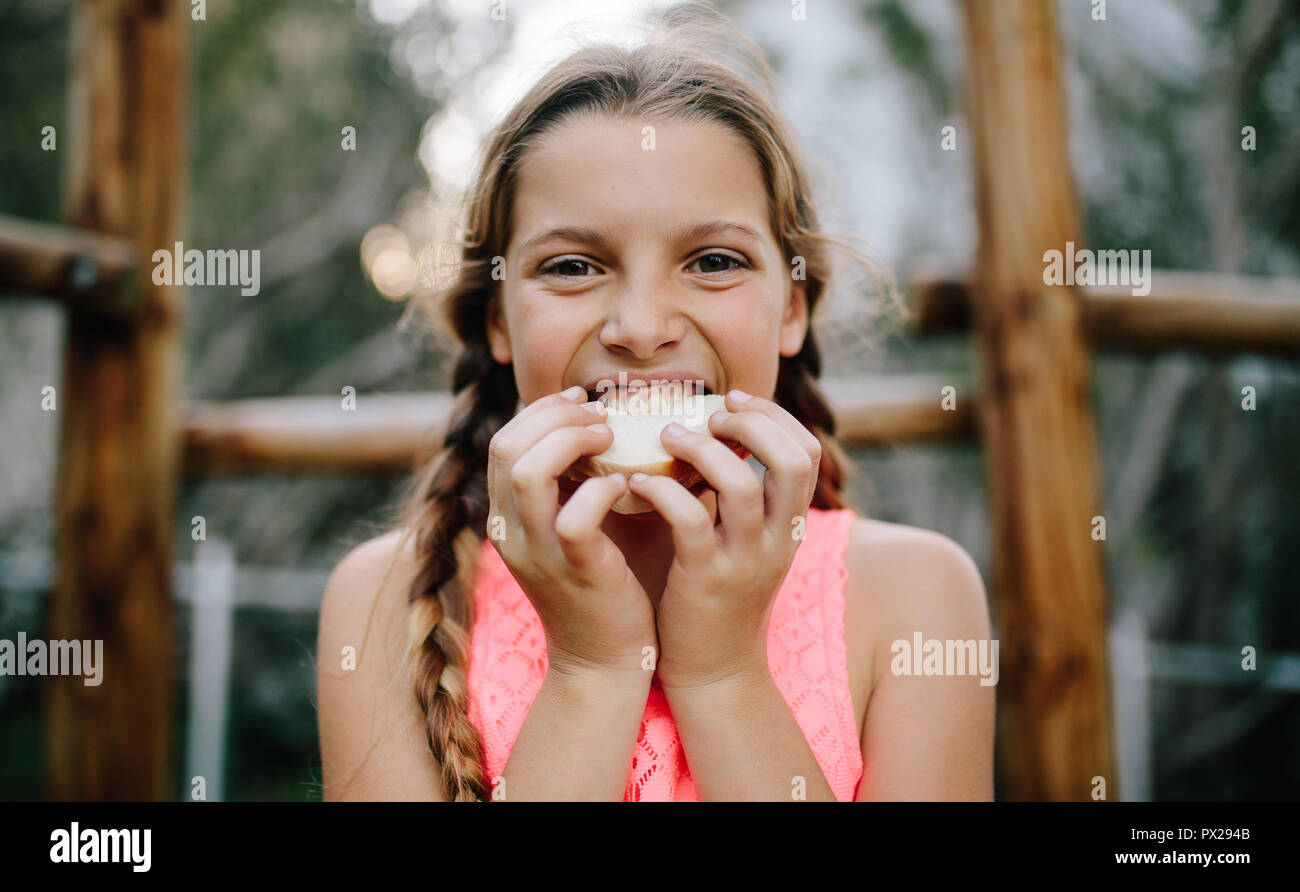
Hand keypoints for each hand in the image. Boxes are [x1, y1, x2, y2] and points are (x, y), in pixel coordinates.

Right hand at [487, 386, 657, 675]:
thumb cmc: (601, 585)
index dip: (541, 411)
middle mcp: (511, 532)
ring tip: (611, 439)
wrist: (605, 661)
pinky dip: (601, 490)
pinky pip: (575, 517)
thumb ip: (573, 483)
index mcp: (506, 517)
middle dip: (556, 416)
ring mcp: (539, 554)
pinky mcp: (576, 572)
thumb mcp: (571, 529)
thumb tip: (601, 425)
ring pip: (529, 472)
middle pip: (507, 447)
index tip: (583, 401)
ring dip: (573, 441)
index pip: (502, 442)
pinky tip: (625, 486)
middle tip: (601, 416)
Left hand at [626, 390, 821, 690]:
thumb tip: (713, 435)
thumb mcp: (746, 542)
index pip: (806, 452)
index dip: (772, 416)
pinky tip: (635, 482)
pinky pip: (689, 521)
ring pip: (740, 486)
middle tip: (707, 414)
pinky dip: (661, 491)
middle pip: (793, 460)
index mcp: (790, 525)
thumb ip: (740, 495)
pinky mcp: (704, 581)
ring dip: (701, 449)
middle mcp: (778, 540)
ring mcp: (744, 561)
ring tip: (666, 436)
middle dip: (751, 423)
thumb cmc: (718, 595)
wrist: (714, 672)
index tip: (731, 401)